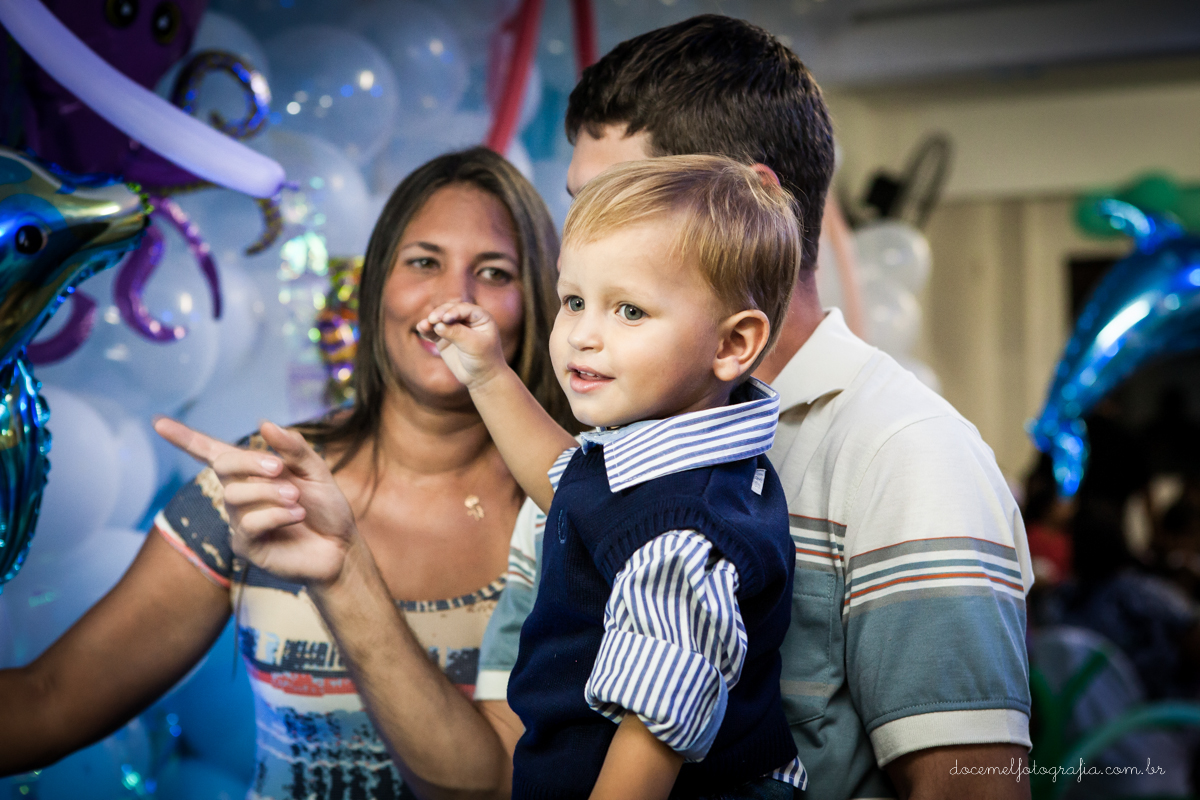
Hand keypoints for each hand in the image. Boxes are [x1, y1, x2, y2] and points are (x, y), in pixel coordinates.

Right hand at [153, 417, 356, 587]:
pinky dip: (275, 515)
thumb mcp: (316, 471)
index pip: (211, 452)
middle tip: (280, 469)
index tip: (157, 422)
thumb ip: (294, 448)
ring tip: (297, 499)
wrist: (341, 547)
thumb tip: (264, 424)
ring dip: (270, 492)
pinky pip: (248, 524)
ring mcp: (239, 521)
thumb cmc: (325, 508)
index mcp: (252, 472)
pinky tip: (296, 516)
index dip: (184, 437)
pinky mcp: (246, 547)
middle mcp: (240, 495)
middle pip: (223, 465)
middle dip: (250, 461)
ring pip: (235, 496)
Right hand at [416, 301, 506, 389]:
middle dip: (440, 313)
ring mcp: (454, 328)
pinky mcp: (444, 337)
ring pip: (440, 319)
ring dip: (431, 320)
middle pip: (450, 310)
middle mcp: (467, 319)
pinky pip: (433, 331)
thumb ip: (457, 333)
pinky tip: (421, 328)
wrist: (481, 377)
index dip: (454, 311)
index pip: (465, 309)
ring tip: (423, 325)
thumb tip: (438, 324)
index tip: (445, 319)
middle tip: (432, 319)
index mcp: (480, 317)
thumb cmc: (483, 359)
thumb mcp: (473, 345)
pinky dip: (427, 329)